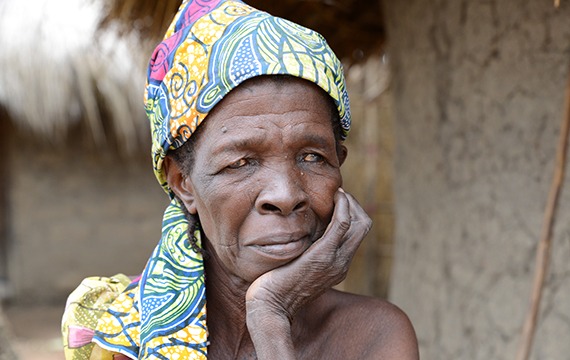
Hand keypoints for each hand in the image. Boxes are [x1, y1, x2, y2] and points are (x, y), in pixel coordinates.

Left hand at [245, 188, 371, 357]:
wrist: (270, 306)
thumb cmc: (276, 286)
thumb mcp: (297, 267)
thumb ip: (305, 253)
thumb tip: (300, 236)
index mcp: (338, 266)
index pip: (357, 234)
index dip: (352, 212)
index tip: (337, 200)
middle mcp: (342, 264)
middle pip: (364, 226)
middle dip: (354, 204)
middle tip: (338, 194)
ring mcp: (335, 260)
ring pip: (359, 223)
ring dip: (350, 203)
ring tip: (337, 193)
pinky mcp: (323, 254)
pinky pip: (342, 224)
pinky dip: (343, 206)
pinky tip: (336, 197)